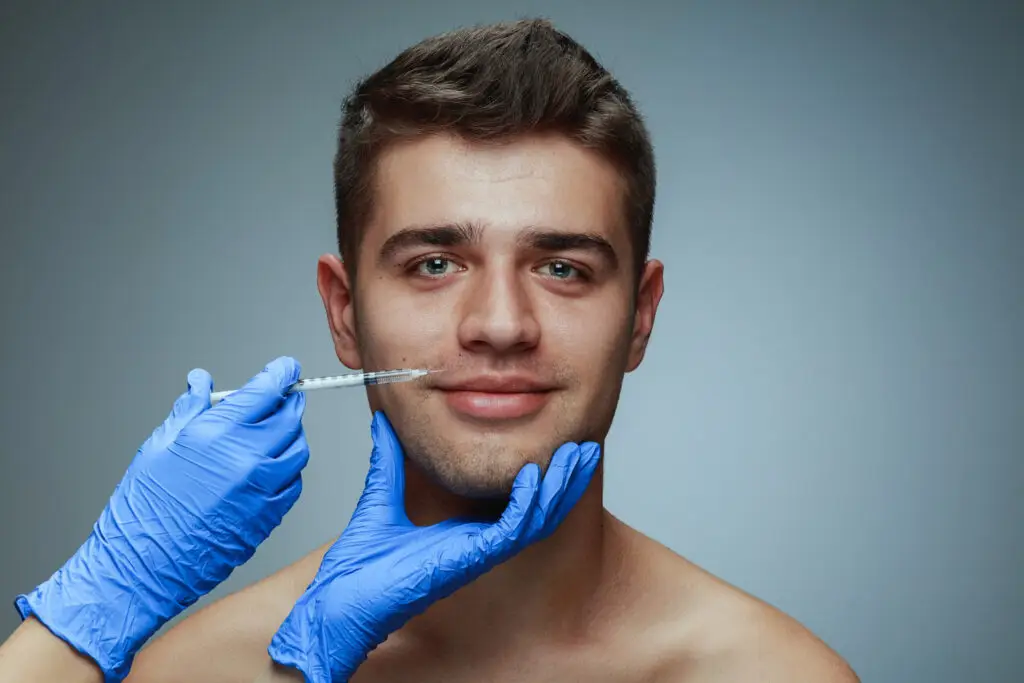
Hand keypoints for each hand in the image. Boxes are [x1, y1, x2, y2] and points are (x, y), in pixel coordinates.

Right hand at [15, 357, 309, 681]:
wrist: (143, 567)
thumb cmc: (143, 510)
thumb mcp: (159, 446)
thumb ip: (190, 408)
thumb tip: (201, 381)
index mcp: (217, 433)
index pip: (267, 389)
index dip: (281, 372)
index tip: (286, 367)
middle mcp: (247, 458)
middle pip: (291, 416)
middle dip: (289, 401)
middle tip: (282, 397)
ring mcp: (263, 489)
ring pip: (298, 450)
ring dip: (291, 436)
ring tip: (270, 435)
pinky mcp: (270, 516)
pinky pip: (293, 483)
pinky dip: (287, 470)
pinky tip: (266, 470)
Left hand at [266, 411, 600, 682]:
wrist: (339, 600)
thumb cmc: (359, 565)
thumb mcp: (380, 495)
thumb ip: (388, 459)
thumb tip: (384, 420)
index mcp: (465, 532)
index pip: (518, 504)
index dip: (542, 476)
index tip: (558, 446)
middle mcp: (479, 544)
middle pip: (539, 511)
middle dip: (565, 479)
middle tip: (586, 449)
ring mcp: (478, 554)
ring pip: (535, 520)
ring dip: (558, 488)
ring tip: (578, 457)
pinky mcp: (469, 560)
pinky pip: (509, 532)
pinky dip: (525, 504)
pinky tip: (531, 477)